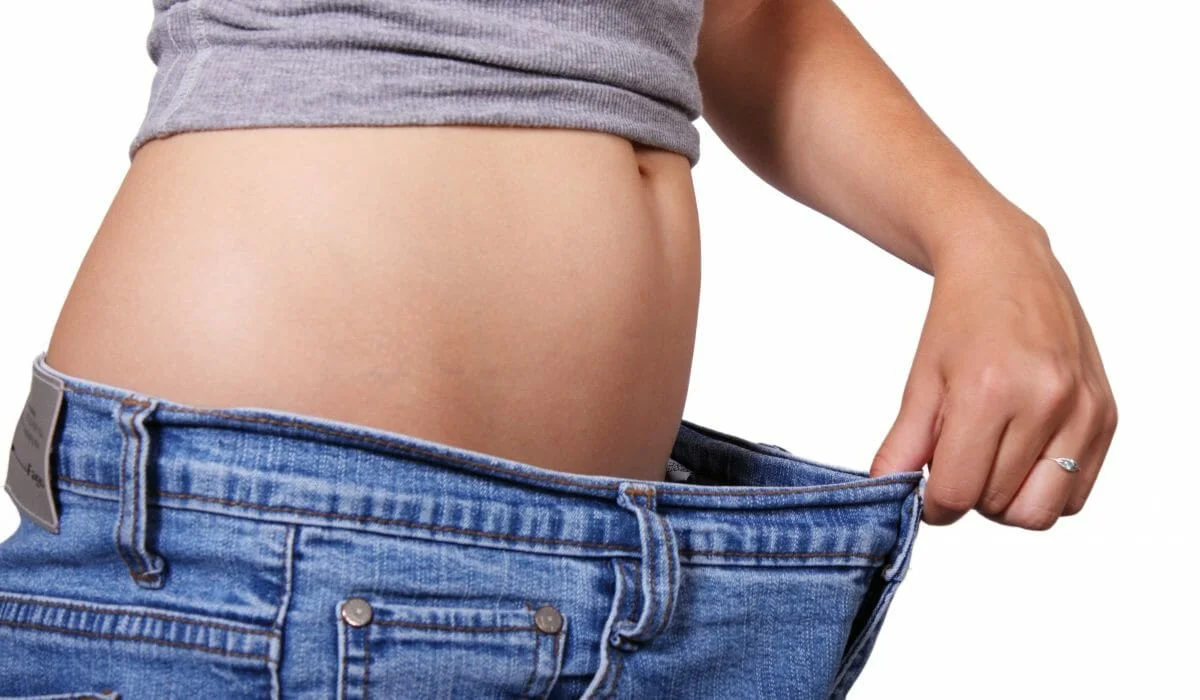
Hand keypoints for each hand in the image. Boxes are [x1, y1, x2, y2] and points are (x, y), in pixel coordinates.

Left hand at [869, 218, 1117, 528]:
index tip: (926, 490)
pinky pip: (1075, 495)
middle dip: (970, 496)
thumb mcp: (921, 380)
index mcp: (990, 392)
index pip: (958, 492)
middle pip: (999, 506)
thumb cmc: (960, 320)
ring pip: (1041, 512)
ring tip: (991, 461)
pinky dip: (1045, 491)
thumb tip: (887, 492)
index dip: (934, 503)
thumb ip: (903, 444)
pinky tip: (1023, 455)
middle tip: (959, 459)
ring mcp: (1083, 410)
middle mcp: (1045, 402)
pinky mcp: (1106, 416)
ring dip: (1008, 502)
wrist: (1008, 266)